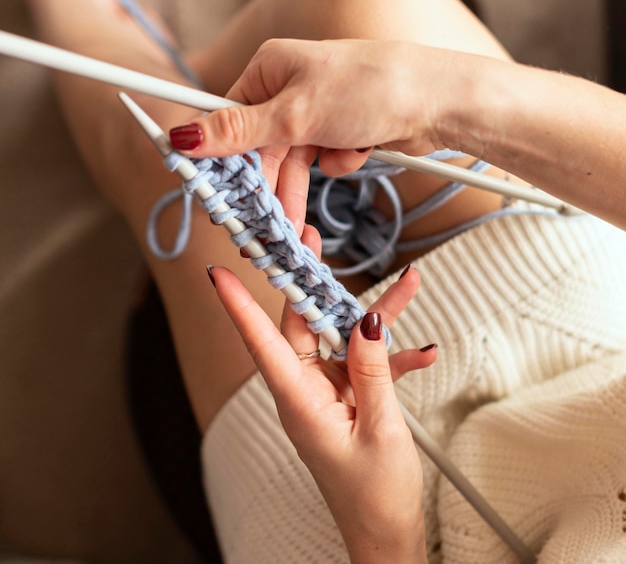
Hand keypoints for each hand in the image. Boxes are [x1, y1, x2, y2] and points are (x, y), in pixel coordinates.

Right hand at [169, 38, 478, 229]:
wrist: (437, 100)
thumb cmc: (367, 89)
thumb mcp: (294, 114)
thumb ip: (238, 130)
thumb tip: (182, 135)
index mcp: (270, 70)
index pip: (228, 119)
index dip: (219, 159)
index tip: (215, 195)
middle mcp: (290, 87)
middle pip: (261, 148)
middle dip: (267, 187)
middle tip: (261, 227)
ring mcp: (318, 109)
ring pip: (294, 160)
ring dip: (300, 187)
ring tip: (298, 225)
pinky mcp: (343, 128)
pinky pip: (325, 158)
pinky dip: (338, 162)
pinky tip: (357, 150)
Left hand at [210, 226, 434, 562]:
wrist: (386, 536)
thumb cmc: (374, 497)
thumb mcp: (380, 429)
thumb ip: (373, 370)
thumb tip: (368, 322)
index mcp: (299, 402)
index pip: (262, 343)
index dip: (239, 306)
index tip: (218, 272)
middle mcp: (306, 391)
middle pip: (302, 325)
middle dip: (312, 282)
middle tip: (312, 237)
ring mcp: (327, 392)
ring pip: (342, 338)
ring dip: (374, 316)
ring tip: (405, 285)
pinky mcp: (348, 397)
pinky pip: (366, 364)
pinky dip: (393, 357)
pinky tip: (424, 352)